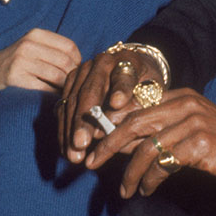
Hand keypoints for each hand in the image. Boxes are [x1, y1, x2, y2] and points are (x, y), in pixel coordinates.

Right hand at [0, 28, 81, 91]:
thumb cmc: (17, 60)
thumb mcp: (33, 46)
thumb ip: (54, 50)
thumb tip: (83, 65)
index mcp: (36, 34)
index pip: (69, 46)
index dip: (78, 60)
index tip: (76, 70)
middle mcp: (28, 44)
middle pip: (65, 62)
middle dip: (73, 75)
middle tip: (72, 84)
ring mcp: (21, 61)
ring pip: (57, 76)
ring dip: (64, 87)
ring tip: (63, 91)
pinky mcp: (15, 78)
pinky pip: (44, 89)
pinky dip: (53, 95)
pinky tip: (53, 97)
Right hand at [57, 48, 160, 162]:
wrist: (132, 69)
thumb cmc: (144, 85)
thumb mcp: (152, 92)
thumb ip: (141, 104)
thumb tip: (117, 123)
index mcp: (127, 60)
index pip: (124, 75)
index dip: (121, 89)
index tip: (118, 103)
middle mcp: (101, 62)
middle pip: (91, 90)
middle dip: (84, 119)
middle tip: (82, 142)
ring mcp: (82, 71)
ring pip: (72, 101)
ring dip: (71, 130)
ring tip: (74, 154)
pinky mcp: (70, 82)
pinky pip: (62, 107)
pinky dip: (64, 130)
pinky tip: (66, 149)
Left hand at [85, 89, 215, 196]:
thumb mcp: (190, 128)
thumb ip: (159, 130)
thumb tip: (119, 142)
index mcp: (180, 95)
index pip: (136, 105)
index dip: (111, 121)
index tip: (92, 138)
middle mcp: (185, 103)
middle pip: (134, 122)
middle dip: (108, 144)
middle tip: (91, 162)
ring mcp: (193, 122)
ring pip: (147, 147)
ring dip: (130, 172)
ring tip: (125, 189)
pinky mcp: (201, 144)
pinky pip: (164, 163)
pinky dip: (151, 179)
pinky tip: (148, 189)